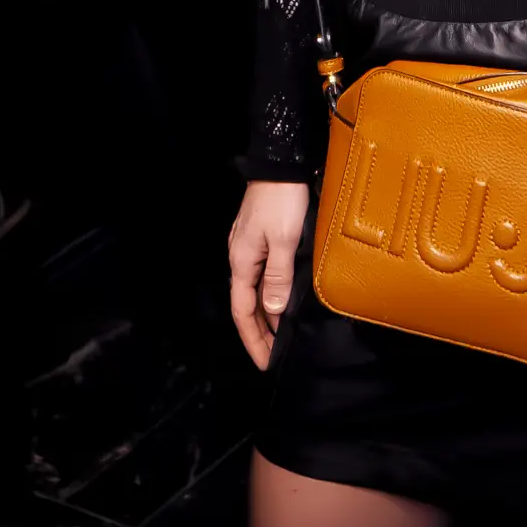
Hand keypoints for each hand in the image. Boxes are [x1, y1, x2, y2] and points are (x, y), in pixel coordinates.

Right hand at [229, 180, 309, 369]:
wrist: (279, 164)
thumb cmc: (282, 199)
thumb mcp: (285, 241)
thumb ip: (278, 277)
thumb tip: (272, 311)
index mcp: (242, 262)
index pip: (243, 313)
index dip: (254, 340)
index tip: (265, 362)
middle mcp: (241, 258)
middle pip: (246, 306)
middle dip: (259, 334)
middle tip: (274, 356)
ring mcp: (248, 247)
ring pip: (253, 292)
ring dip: (265, 316)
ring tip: (280, 336)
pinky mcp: (259, 238)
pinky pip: (260, 277)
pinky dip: (269, 296)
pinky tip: (281, 300)